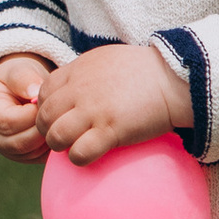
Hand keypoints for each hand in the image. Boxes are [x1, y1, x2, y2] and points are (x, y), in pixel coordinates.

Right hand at [0, 54, 54, 158]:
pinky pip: (40, 158)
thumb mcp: (17, 70)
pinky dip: (53, 145)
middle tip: (59, 113)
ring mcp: (7, 150)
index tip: (47, 101)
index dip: (32, 114)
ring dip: (49, 138)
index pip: (9, 123)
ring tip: (58, 119)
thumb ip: (23, 78)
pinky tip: (59, 128)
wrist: (16, 91)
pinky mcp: (23, 157)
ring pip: (31, 153)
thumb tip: (35, 92)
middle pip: (19, 143)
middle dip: (42, 129)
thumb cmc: (17, 79)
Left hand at [33, 43, 191, 163]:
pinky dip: (79, 159)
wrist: (175, 79)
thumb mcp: (107, 60)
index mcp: (78, 70)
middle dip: (48, 131)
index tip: (60, 117)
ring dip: (61, 147)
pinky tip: (91, 155)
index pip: (43, 93)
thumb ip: (85, 73)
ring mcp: (93, 110)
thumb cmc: (145, 71)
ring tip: (75, 147)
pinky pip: (79, 153)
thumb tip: (71, 89)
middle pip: (44, 117)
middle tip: (65, 138)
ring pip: (55, 137)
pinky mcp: (110, 130)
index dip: (46, 109)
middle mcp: (80, 89)